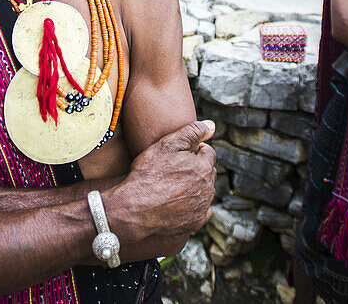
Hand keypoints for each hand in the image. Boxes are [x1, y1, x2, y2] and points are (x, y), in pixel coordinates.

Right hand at [107, 121, 216, 243]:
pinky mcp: (196, 222)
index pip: (208, 153)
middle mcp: (208, 188)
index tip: (179, 154)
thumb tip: (211, 125)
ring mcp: (202, 206)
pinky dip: (197, 206)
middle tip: (176, 168)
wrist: (135, 206)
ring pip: (206, 190)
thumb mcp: (167, 144)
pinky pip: (204, 211)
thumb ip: (192, 132)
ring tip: (176, 184)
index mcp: (204, 167)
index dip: (194, 150)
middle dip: (197, 167)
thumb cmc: (149, 173)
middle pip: (208, 171)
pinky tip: (183, 202)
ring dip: (197, 185)